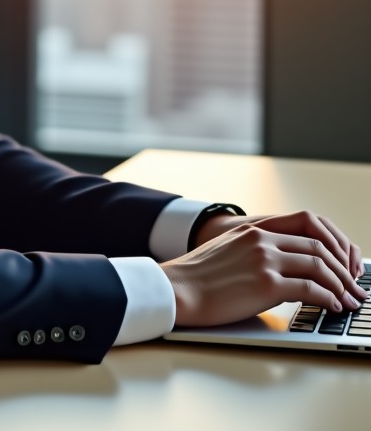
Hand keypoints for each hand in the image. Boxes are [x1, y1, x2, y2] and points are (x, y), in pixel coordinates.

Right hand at [161, 210, 366, 326]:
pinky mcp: (265, 285)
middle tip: (354, 287)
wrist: (177, 289)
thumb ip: (253, 248)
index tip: (342, 261)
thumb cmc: (198, 276)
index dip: (332, 243)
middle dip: (343, 269)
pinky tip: (331, 306)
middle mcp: (261, 239)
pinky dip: (328, 299)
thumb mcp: (226, 249)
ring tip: (348, 300)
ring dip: (340, 286)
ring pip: (319, 266)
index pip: (306, 223)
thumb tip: (282, 265)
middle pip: (318, 246)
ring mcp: (263, 260)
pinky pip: (310, 290)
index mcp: (253, 228)